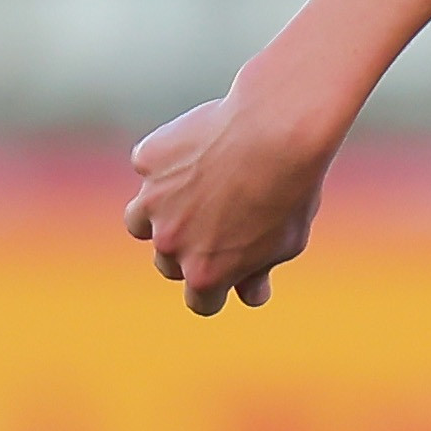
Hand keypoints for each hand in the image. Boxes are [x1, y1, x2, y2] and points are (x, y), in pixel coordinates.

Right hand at [126, 87, 336, 312]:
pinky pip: (150, 165)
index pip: (200, 301)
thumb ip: (259, 271)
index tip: (232, 268)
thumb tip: (250, 294)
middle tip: (221, 218)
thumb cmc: (291, 190)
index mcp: (205, 275)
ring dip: (159, 213)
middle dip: (189, 248)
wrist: (277, 129)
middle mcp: (171, 244)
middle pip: (168, 263)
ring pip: (139, 220)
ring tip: (190, 191)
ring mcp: (153, 200)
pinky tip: (198, 145)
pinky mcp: (148, 160)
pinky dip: (166, 160)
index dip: (218, 287)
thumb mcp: (287, 243)